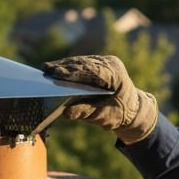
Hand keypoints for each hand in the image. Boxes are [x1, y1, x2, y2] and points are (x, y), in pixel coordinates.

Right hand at [41, 54, 157, 143]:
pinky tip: (54, 69)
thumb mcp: (104, 116)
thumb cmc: (119, 115)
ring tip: (45, 69)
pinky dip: (68, 67)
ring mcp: (105, 61)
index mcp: (116, 75)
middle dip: (64, 67)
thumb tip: (66, 113)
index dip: (73, 72)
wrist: (133, 110)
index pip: (91, 71)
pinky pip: (81, 63)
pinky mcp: (99, 63)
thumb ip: (85, 113)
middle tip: (45, 69)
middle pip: (84, 64)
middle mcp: (111, 64)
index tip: (56, 74)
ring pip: (81, 62)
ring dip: (63, 65)